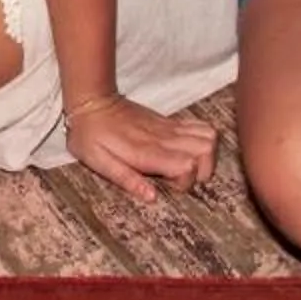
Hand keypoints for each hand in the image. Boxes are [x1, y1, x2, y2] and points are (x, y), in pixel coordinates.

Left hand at [63, 96, 220, 204]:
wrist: (92, 102)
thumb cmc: (91, 135)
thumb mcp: (99, 162)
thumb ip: (127, 179)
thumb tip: (152, 197)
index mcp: (147, 151)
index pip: (188, 165)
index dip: (186, 182)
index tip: (172, 187)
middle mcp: (164, 138)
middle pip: (207, 150)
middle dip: (203, 171)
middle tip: (183, 178)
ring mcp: (169, 127)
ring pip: (209, 136)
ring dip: (207, 156)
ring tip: (188, 167)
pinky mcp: (170, 122)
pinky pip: (200, 126)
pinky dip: (204, 140)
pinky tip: (188, 151)